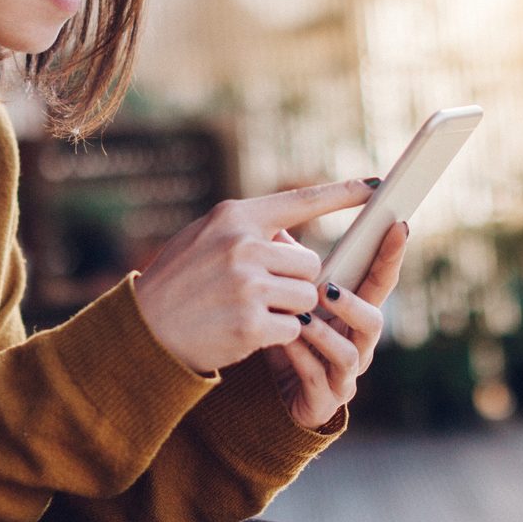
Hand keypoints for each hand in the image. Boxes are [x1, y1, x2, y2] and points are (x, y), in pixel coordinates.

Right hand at [132, 179, 376, 373]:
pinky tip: (246, 331)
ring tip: (253, 312)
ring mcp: (247, 285)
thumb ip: (247, 231)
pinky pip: (294, 328)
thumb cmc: (179, 281)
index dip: (342, 193)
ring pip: (308, 297)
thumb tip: (293, 236)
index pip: (300, 201)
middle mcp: (242, 246)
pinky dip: (279, 335)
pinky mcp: (251, 323)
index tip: (376, 186)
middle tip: (263, 293)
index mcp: (233, 218)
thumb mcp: (204, 239)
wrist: (146, 330)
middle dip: (297, 282)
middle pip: (311, 263)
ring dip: (291, 310)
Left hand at [264, 220, 409, 429]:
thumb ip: (289, 270)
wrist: (274, 400)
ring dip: (324, 334)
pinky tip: (285, 341)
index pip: (380, 282)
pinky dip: (302, 357)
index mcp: (355, 315)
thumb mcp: (290, 301)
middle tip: (326, 289)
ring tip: (301, 319)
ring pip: (350, 354)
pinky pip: (318, 377)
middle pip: (374, 321)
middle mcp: (358, 345)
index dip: (391, 256)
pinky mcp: (324, 400)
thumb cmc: (291, 342)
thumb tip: (275, 230)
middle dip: (354, 304)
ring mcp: (344, 375)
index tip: (398, 226)